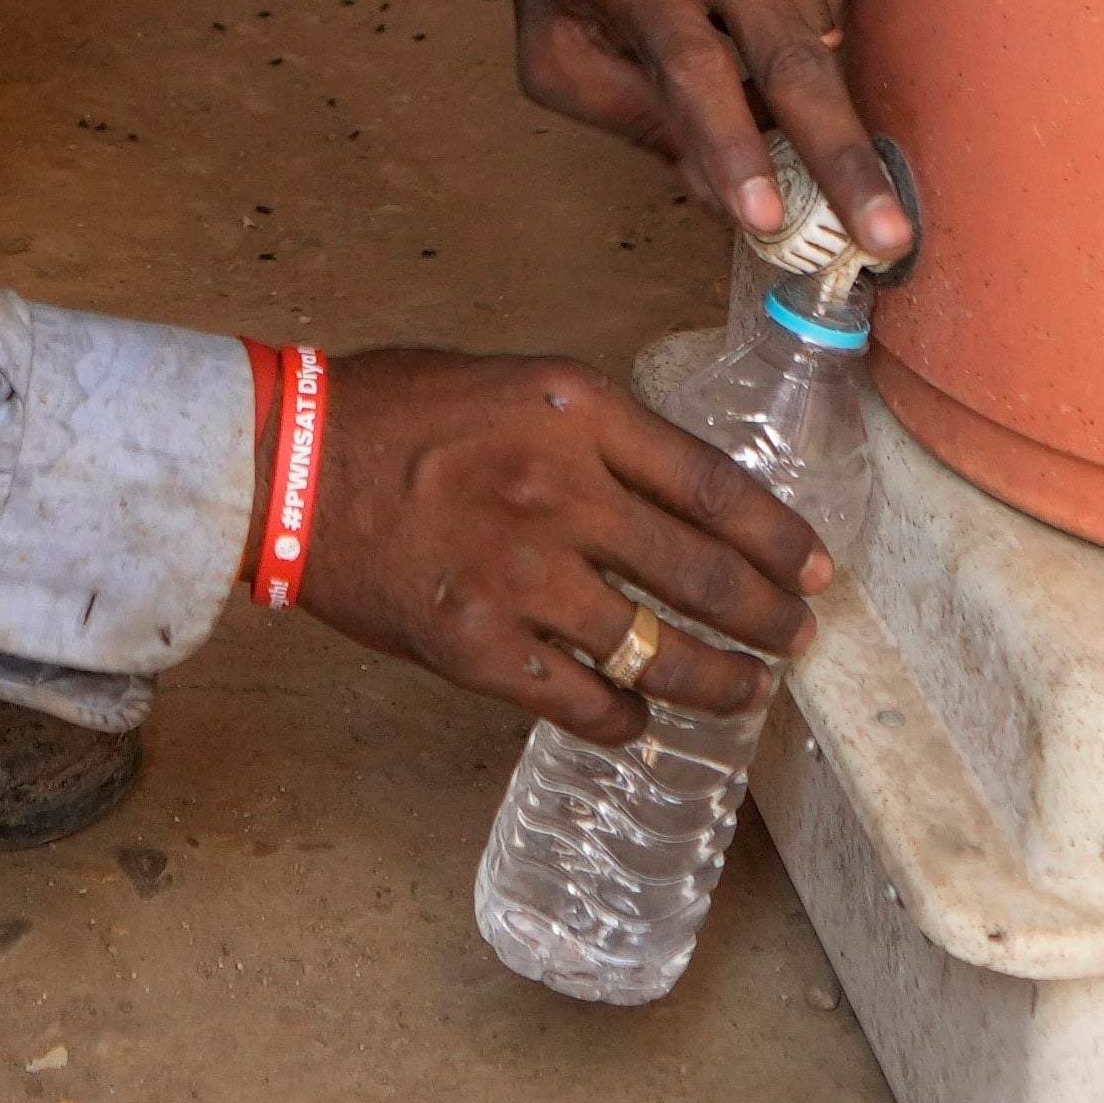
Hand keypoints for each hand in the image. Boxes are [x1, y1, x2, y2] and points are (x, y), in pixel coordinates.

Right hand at [291, 346, 836, 744]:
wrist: (287, 463)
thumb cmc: (396, 413)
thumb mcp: (519, 383)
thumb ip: (600, 433)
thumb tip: (681, 494)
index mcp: (582, 413)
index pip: (719, 487)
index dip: (783, 540)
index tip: (817, 570)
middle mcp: (564, 493)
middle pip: (706, 577)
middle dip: (770, 621)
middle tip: (798, 640)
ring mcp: (522, 576)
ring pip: (658, 652)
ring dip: (718, 683)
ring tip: (746, 693)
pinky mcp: (477, 647)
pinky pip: (580, 702)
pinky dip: (623, 718)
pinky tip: (638, 719)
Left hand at [497, 0, 910, 265]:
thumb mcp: (555, 51)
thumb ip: (633, 121)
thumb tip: (718, 198)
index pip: (691, 68)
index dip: (730, 146)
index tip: (766, 218)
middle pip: (790, 56)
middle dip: (841, 155)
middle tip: (889, 235)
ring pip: (819, 35)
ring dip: (797, 84)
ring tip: (741, 54)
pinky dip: (806, 27)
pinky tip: (754, 3)